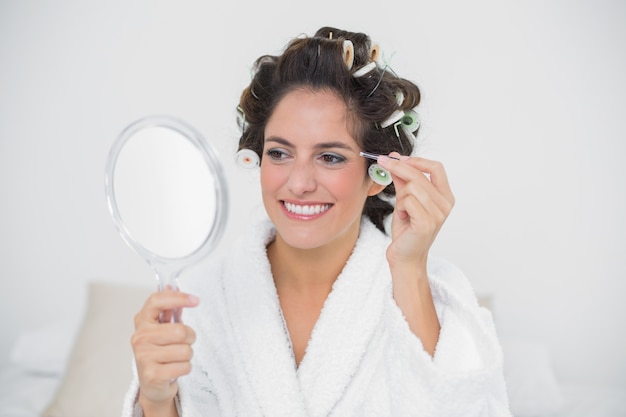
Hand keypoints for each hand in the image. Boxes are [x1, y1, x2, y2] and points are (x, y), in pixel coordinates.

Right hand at [131, 289, 197, 411]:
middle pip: (180, 331)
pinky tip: (174, 369)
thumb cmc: (159, 352)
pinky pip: (184, 366)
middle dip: (190, 337)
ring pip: (185, 350)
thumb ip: (169, 310)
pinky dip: (185, 368)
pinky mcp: (152, 374)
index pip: (157, 301)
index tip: (195, 300)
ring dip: (187, 355)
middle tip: (184, 343)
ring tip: (176, 358)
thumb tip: (171, 286)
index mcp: (142, 322)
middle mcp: (140, 337)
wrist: (152, 383)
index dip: (178, 298)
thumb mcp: (162, 329)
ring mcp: (144, 356)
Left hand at [377, 153, 454, 270]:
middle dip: (397, 167)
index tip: (398, 158)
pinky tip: (403, 218)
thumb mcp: (405, 201)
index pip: (436, 168)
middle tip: (381, 161)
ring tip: (402, 211)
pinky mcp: (427, 223)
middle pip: (420, 175)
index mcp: (445, 196)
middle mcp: (445, 204)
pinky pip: (408, 201)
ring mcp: (438, 214)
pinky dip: (400, 208)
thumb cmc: (406, 231)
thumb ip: (403, 181)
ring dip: (400, 197)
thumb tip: (395, 158)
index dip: (417, 160)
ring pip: (412, 188)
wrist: (405, 257)